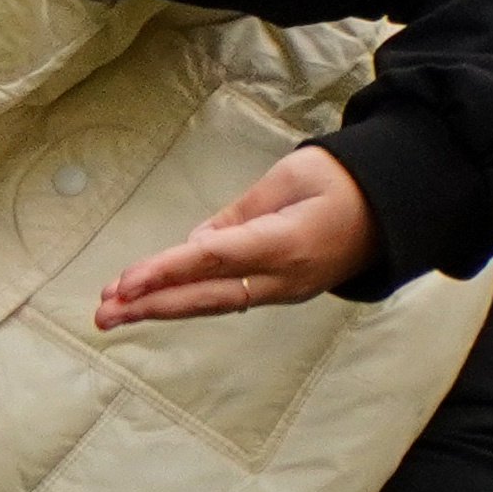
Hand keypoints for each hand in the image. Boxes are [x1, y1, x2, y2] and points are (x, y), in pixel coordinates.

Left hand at [96, 143, 377, 328]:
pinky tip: (157, 300)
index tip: (125, 282)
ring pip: (214, 302)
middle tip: (102, 313)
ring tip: (115, 312)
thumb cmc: (339, 181)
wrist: (390, 209)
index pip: (213, 261)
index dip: (166, 271)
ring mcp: (284, 290)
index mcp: (285, 244)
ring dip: (164, 306)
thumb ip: (239, 214)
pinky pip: (229, 297)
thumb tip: (194, 246)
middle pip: (206, 296)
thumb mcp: (289, 178)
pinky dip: (190, 299)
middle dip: (152, 304)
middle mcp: (282, 278)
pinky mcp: (282, 290)